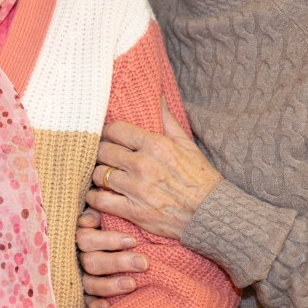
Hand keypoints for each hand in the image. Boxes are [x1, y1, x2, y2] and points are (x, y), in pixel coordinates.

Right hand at [76, 207, 148, 307]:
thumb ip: (99, 213)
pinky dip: (97, 306)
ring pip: (90, 284)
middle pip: (90, 262)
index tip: (133, 241)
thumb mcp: (111, 217)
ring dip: (110, 285)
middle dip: (117, 262)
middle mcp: (80, 259)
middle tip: (143, 263)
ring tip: (133, 284)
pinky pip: (87, 304)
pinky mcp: (88, 298)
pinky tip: (108, 306)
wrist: (129, 250)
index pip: (86, 238)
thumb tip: (87, 221)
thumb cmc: (119, 230)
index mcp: (84, 238)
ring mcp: (83, 279)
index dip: (108, 240)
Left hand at [88, 98, 222, 239]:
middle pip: (102, 151)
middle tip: (103, 157)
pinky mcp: (134, 212)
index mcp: (155, 145)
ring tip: (103, 176)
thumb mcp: (186, 143)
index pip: (114, 129)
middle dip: (100, 153)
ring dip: (98, 175)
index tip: (108, 138)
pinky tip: (99, 195)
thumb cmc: (201, 177)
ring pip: (98, 175)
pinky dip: (95, 198)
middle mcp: (143, 165)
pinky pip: (100, 200)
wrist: (212, 213)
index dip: (107, 133)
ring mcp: (137, 189)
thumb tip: (157, 94)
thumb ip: (167, 119)